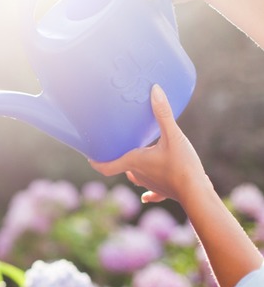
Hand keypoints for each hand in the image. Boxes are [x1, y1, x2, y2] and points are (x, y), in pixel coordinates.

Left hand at [89, 84, 208, 203]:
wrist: (197, 192)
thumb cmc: (182, 165)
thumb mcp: (173, 136)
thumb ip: (163, 114)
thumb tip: (154, 89)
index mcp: (135, 162)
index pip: (107, 166)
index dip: (97, 162)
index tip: (90, 157)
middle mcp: (138, 175)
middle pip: (122, 168)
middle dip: (117, 159)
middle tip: (115, 150)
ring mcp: (151, 185)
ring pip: (136, 177)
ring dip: (133, 170)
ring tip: (133, 161)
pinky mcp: (164, 192)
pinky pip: (153, 192)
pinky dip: (149, 192)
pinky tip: (145, 197)